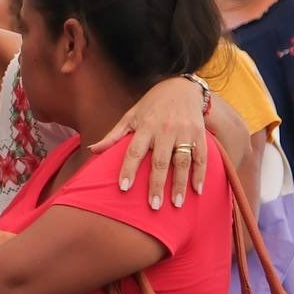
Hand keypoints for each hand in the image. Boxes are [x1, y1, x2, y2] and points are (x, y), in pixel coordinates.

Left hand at [90, 76, 206, 208]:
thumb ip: (113, 136)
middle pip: (160, 161)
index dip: (128, 169)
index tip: (124, 188)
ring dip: (179, 184)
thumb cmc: (151, 105)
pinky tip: (197, 191)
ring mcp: (184, 132)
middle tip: (153, 205)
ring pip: (182, 161)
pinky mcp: (199, 134)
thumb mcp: (130, 116)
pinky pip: (201, 157)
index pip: (134, 151)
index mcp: (145, 127)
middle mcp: (164, 130)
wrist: (182, 87)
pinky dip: (200, 174)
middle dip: (156, 184)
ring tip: (175, 204)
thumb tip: (92, 150)